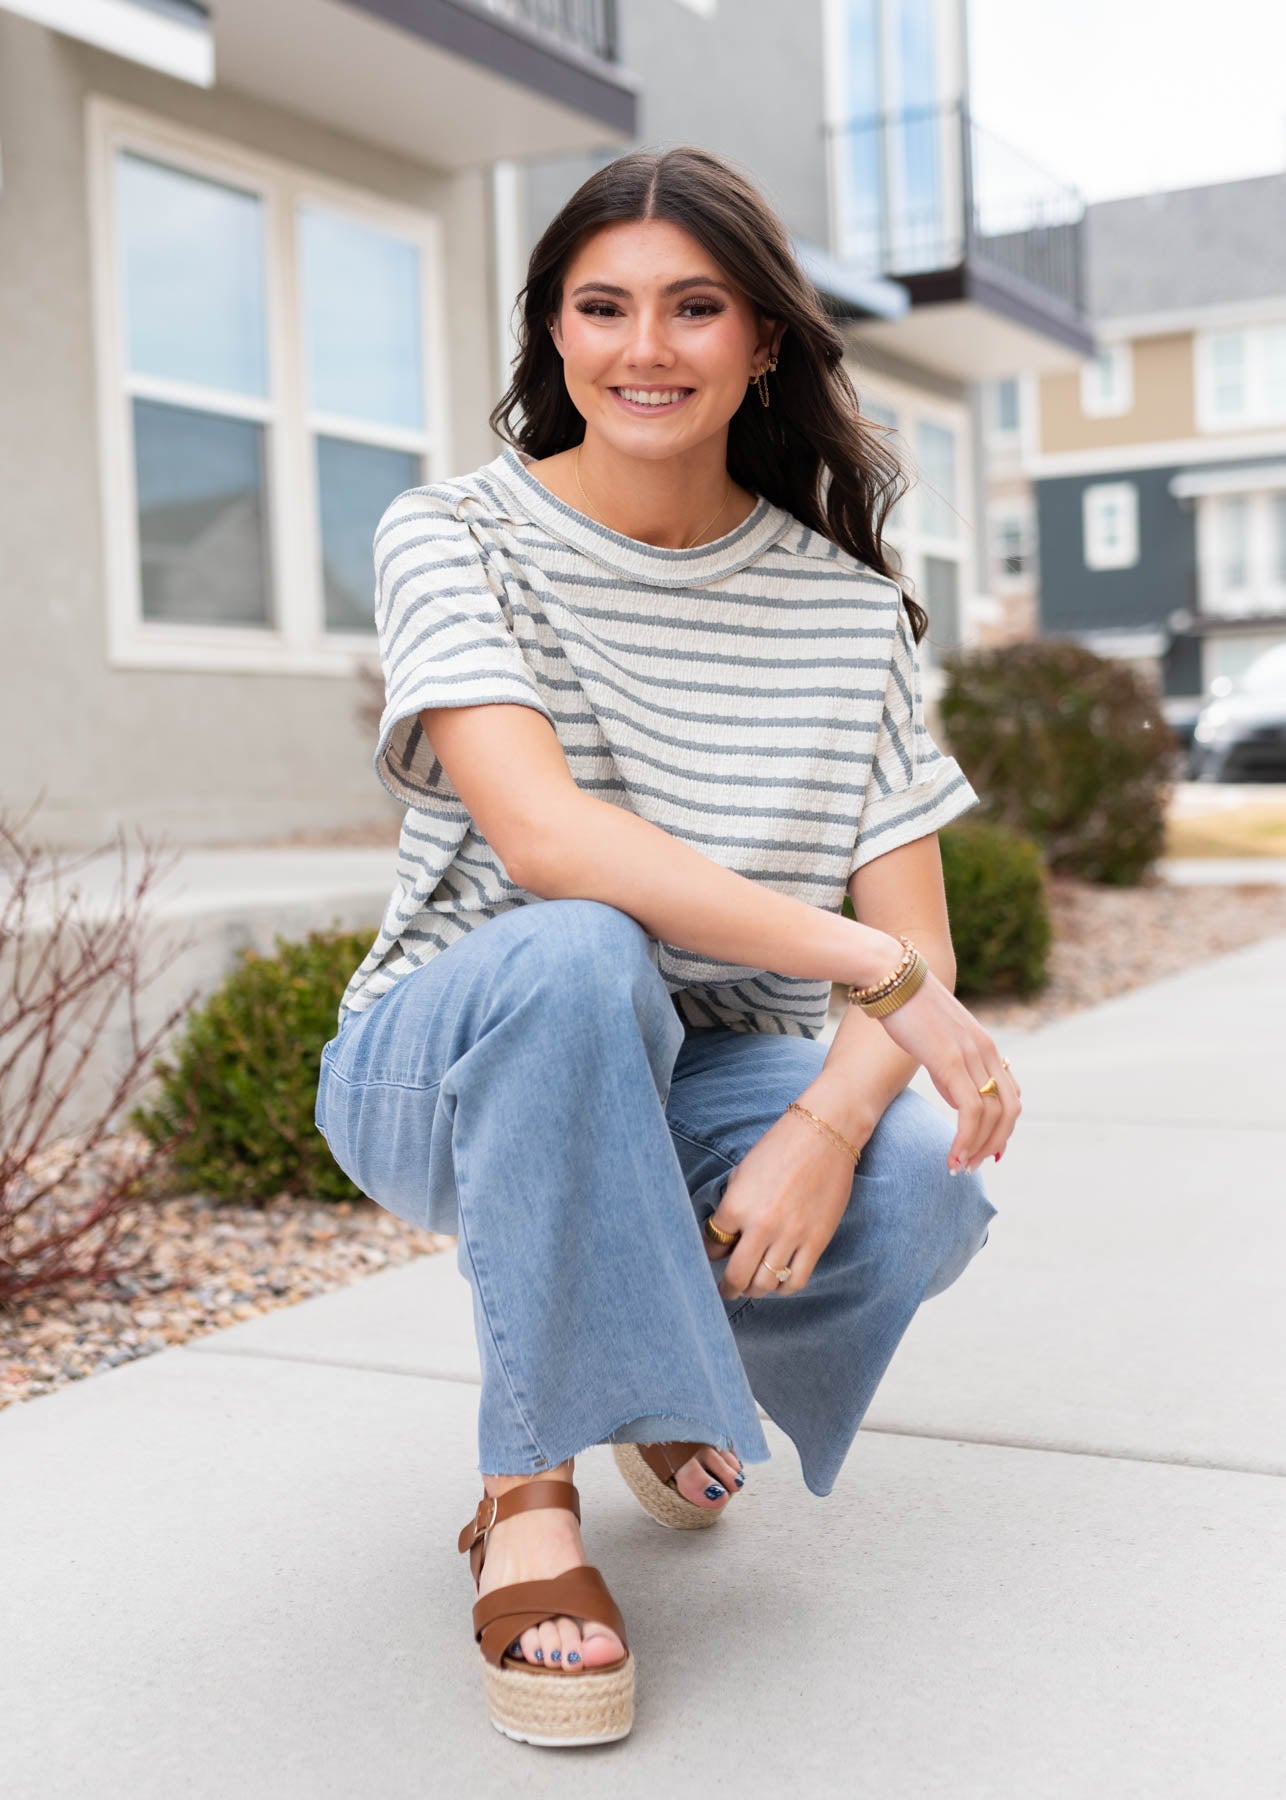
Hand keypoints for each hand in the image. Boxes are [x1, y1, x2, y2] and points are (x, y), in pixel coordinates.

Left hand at [702, 1107, 868, 1303]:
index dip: (711, 1253)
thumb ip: (731, 1209)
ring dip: (754, 1289)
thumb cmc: (778, 1149)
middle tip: (725, 1290)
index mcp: (736, 1206)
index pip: (712, 1246)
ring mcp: (790, 1236)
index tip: (715, 1255)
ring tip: (752, 1286)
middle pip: (736, 1276)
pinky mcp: (816, 1242)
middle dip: (727, 1288)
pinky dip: (783, 1288)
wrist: (824, 1135)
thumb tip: (725, 1241)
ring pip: (764, 1284)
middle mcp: (760, 1226)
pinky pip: (795, 1280)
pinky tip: (778, 1280)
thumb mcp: (742, 1174)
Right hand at [872, 964, 1021, 1173]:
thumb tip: (956, 1095)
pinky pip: (970, 1110)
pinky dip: (965, 1139)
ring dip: (978, 1148)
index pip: (1010, 1097)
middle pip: (1009, 1111)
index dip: (1002, 1129)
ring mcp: (970, 1055)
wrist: (892, 975)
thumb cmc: (907, 1006)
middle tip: (972, 1166)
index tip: (984, 1152)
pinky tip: (952, 1155)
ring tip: (958, 1166)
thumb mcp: (938, 1040)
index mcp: (985, 1047)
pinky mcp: (950, 1060)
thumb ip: (952, 1067)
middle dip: (993, 1144)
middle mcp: (986, 1051)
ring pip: (992, 1115)